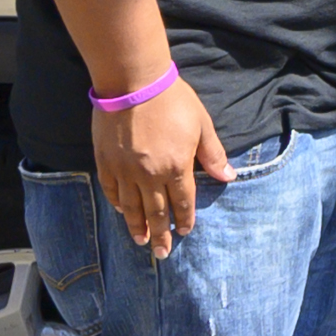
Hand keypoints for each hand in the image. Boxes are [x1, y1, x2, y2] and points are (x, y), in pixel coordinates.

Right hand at [90, 68, 225, 256]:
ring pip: (132, 207)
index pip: (183, 202)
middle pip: (156, 212)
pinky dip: (117, 203)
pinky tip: (122, 212)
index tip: (185, 231)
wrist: (133, 81)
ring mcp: (125, 170)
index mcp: (176, 167)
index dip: (185, 218)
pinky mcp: (106, 161)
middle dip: (161, 234)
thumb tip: (228, 176)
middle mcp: (150, 174)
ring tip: (141, 241)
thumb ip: (213, 154)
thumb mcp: (201, 125)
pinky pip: (112, 190)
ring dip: (137, 226)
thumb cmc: (172, 100)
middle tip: (161, 253)